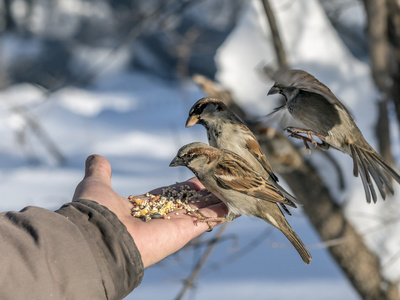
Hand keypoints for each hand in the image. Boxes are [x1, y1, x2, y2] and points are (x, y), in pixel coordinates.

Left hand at [72, 155, 226, 267]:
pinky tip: (235, 203)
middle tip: (222, 179)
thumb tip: (96, 158)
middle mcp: (161, 216)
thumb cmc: (97, 212)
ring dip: (217, 199)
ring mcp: (174, 224)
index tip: (199, 176)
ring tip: (235, 188)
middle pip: (189, 201)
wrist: (100, 237)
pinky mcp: (184, 231)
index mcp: (145, 206)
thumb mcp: (97, 185)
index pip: (170, 194)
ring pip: (201, 209)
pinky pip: (207, 220)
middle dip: (205, 191)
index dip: (185, 185)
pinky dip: (221, 212)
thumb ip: (100, 172)